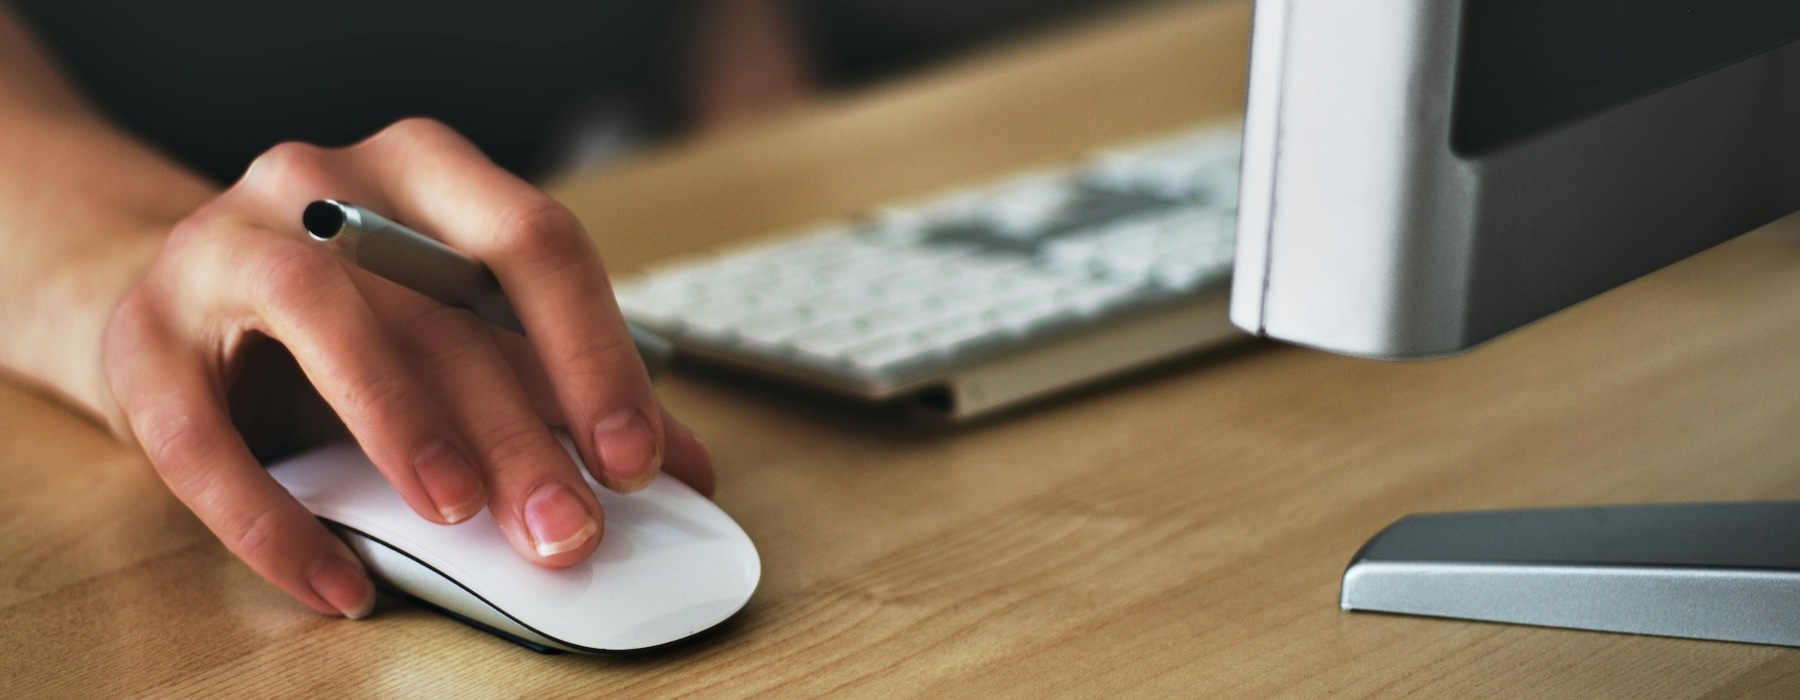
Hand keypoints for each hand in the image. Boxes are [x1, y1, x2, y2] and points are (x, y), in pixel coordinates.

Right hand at [102, 118, 713, 617]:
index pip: (533, 241)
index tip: (637, 457)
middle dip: (517, 428)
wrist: (178, 303)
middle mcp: (323, 184)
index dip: (594, 352)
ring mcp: (221, 248)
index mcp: (426, 173)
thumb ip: (560, 387)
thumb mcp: (459, 332)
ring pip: (322, 317)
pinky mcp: (140, 339)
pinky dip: (274, 520)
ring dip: (402, 422)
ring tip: (459, 515)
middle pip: (440, 303)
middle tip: (568, 528)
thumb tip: (686, 470)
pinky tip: (339, 583)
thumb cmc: (349, 317)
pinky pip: (200, 435)